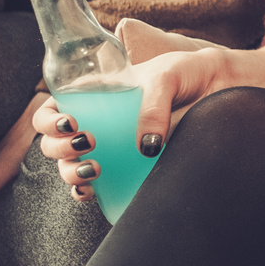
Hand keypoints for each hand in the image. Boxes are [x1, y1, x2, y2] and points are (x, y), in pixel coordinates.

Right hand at [33, 47, 222, 201]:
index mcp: (93, 94)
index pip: (52, 109)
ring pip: (69, 165)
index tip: (70, 124)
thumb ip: (154, 106)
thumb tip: (146, 148)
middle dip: (59, 149)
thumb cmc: (185, 74)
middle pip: (54, 142)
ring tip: (94, 170)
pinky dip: (84, 190)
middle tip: (87, 143)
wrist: (216, 89)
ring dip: (70, 173)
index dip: (48, 121)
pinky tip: (90, 192)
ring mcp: (107, 145)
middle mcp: (94, 121)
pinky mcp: (124, 165)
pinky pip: (93, 184)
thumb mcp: (168, 78)